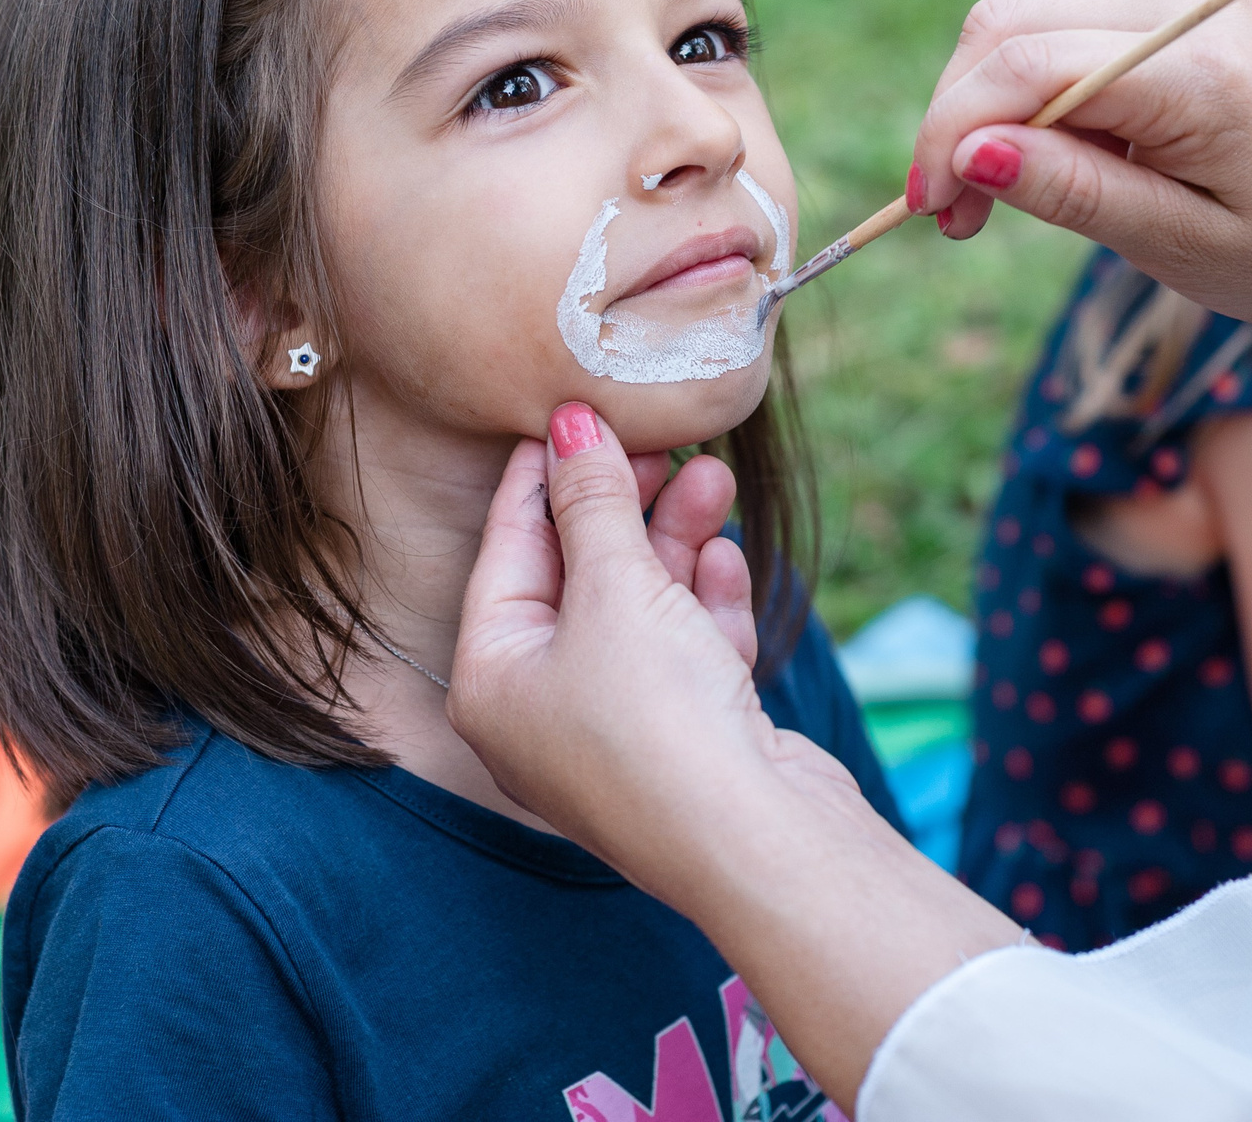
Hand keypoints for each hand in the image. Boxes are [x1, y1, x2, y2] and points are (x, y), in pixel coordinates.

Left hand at [448, 404, 864, 892]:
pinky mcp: (685, 740)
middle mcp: (543, 710)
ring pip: (640, 608)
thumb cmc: (658, 721)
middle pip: (576, 576)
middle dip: (625, 504)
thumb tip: (569, 424)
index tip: (575, 408)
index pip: (508, 551)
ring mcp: (616, 730)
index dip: (544, 474)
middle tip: (662, 438)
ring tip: (715, 477)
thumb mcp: (614, 589)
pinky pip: (685, 650)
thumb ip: (593, 501)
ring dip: (677, 541)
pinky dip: (705, 603)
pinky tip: (728, 561)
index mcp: (492, 681)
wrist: (759, 842)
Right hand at [907, 0, 1251, 339]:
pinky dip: (1019, 68)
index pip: (1027, 63)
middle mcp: (1184, 0)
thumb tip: (970, 153)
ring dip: (981, 87)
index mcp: (1199, 70)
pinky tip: (1038, 142)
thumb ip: (1073, 192)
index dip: (950, 132)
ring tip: (993, 184)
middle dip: (955, 111)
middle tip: (956, 214)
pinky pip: (1055, 5)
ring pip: (1018, 0)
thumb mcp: (1183, 247)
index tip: (932, 211)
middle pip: (1007, 16)